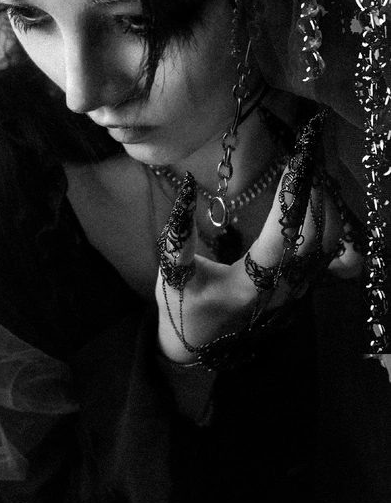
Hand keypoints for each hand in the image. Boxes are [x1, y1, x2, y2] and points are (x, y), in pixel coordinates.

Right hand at [156, 115, 360, 364]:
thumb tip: (187, 188)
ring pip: (328, 248)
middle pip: (314, 240)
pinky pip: (328, 256)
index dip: (291, 199)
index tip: (294, 164)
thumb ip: (178, 236)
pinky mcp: (301, 290)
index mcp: (248, 287)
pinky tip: (321, 201)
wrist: (197, 343)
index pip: (280, 238)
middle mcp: (280, 292)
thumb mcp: (172, 275)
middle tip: (309, 160)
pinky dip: (330, 225)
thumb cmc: (182, 306)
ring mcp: (295, 293)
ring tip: (315, 174)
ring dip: (326, 208)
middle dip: (315, 196)